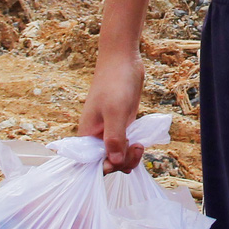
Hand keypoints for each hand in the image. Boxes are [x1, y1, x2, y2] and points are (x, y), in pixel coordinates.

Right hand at [78, 50, 145, 172]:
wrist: (122, 60)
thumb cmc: (115, 82)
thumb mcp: (115, 111)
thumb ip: (114, 138)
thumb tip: (114, 163)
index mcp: (87, 135)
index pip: (92, 164)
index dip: (108, 168)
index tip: (122, 162)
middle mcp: (96, 136)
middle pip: (107, 162)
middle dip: (123, 162)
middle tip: (137, 148)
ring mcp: (109, 130)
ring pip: (118, 155)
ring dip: (130, 156)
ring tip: (141, 145)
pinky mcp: (121, 124)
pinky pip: (125, 144)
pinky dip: (133, 148)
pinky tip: (141, 143)